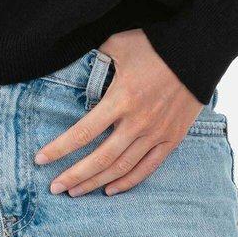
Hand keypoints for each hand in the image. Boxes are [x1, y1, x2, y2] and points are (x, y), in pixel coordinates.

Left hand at [33, 27, 203, 196]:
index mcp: (120, 99)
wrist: (197, 51)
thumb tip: (80, 69)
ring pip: (121, 168)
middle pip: (99, 159)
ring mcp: (156, 133)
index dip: (59, 149)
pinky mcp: (171, 138)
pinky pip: (147, 168)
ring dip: (95, 183)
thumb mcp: (118, 44)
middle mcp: (137, 122)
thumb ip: (96, 60)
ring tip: (75, 192)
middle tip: (54, 187)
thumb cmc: (154, 44)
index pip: (83, 132)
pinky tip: (110, 190)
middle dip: (73, 176)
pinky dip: (127, 182)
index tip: (40, 160)